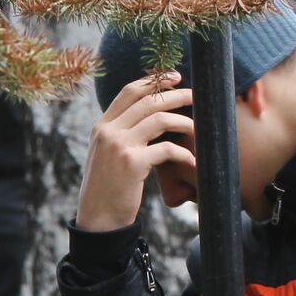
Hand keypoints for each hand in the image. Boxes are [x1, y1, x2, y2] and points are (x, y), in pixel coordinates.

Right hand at [76, 73, 195, 231]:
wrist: (98, 218)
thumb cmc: (110, 186)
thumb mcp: (109, 154)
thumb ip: (124, 133)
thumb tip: (154, 115)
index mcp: (102, 126)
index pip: (129, 92)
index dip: (154, 81)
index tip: (175, 77)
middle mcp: (108, 131)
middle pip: (148, 101)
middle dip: (176, 95)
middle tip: (197, 96)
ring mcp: (119, 146)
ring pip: (159, 119)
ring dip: (184, 122)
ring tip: (198, 129)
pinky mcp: (132, 164)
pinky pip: (166, 149)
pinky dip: (184, 153)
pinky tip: (193, 160)